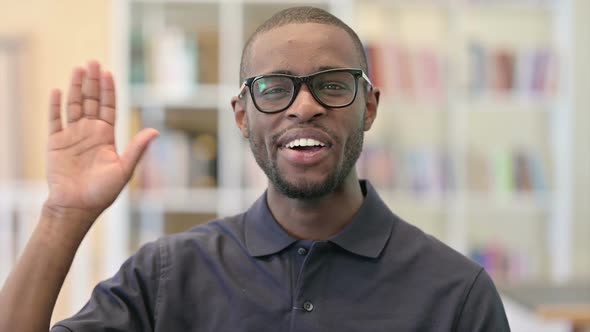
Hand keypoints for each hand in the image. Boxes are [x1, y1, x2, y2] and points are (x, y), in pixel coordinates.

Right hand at [45, 61, 157, 217]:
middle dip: (93, 82)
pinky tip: (57, 91)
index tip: (108, 72)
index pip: (109, 107)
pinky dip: (55, 106)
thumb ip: (137, 149)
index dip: (109, 90)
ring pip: (73, 105)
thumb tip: (155, 131)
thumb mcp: (124, 169)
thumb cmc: (103, 192)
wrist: (77, 207)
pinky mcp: (55, 143)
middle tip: (93, 62)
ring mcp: (72, 136)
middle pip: (91, 101)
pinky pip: (54, 120)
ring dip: (75, 87)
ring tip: (78, 69)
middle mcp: (90, 132)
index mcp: (106, 136)